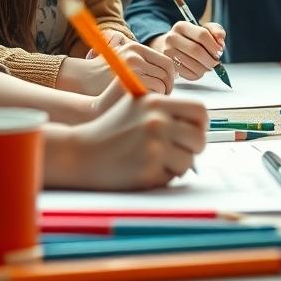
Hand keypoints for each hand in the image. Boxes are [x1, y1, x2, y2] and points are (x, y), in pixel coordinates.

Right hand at [57, 93, 209, 189]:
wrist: (79, 153)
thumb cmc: (110, 130)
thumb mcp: (136, 105)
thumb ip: (166, 109)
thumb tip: (200, 123)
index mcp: (155, 102)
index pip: (199, 111)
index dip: (200, 125)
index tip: (192, 133)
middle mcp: (156, 122)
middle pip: (199, 139)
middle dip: (192, 149)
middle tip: (177, 152)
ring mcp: (153, 147)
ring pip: (188, 162)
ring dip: (176, 166)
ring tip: (154, 161)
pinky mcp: (147, 171)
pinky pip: (171, 178)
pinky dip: (161, 177)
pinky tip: (142, 170)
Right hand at [68, 30, 176, 94]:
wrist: (84, 89)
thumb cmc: (106, 81)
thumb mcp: (125, 65)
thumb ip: (146, 64)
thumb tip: (172, 73)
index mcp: (135, 47)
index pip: (166, 61)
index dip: (171, 77)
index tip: (168, 87)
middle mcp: (134, 54)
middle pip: (167, 73)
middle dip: (169, 87)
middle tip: (164, 98)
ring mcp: (132, 68)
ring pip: (162, 84)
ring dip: (162, 95)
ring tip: (152, 102)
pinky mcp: (130, 83)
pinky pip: (155, 92)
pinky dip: (155, 100)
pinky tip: (145, 104)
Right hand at [151, 21, 225, 80]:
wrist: (173, 46)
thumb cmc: (193, 38)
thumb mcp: (205, 29)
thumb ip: (216, 31)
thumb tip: (220, 41)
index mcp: (181, 26)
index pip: (202, 35)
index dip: (214, 45)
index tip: (220, 51)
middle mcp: (171, 38)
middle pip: (196, 50)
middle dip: (210, 59)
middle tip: (216, 62)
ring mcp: (168, 53)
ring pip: (193, 65)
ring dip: (206, 68)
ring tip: (208, 66)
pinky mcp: (170, 66)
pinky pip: (189, 74)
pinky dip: (199, 74)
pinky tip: (200, 69)